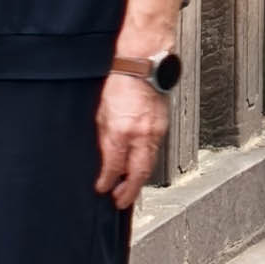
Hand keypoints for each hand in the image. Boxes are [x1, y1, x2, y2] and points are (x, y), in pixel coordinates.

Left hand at [95, 59, 170, 218]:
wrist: (143, 63)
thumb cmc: (120, 80)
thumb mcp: (101, 112)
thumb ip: (103, 137)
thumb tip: (103, 155)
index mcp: (121, 131)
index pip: (114, 166)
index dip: (107, 181)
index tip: (103, 188)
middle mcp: (141, 134)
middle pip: (139, 172)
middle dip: (130, 190)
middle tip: (121, 200)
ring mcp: (155, 130)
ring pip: (149, 163)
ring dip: (139, 178)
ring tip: (130, 187)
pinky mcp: (163, 125)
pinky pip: (155, 150)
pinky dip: (147, 161)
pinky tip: (140, 163)